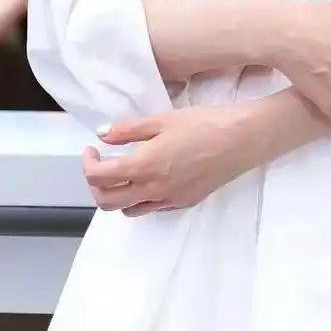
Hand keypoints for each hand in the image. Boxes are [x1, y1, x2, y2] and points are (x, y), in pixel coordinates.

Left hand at [82, 105, 255, 214]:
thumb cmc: (204, 124)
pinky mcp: (184, 202)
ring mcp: (169, 199)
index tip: (93, 150)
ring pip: (128, 210)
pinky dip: (141, 198)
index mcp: (144, 165)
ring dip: (118, 195)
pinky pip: (152, 208)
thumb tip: (102, 134)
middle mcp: (153, 189)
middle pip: (107, 201)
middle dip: (96, 184)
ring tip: (124, 173)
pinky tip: (150, 178)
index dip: (88, 164)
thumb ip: (128, 130)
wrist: (242, 139)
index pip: (99, 177)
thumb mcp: (162, 120)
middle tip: (102, 164)